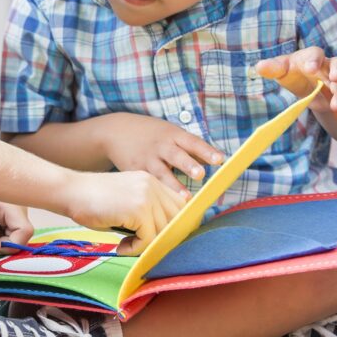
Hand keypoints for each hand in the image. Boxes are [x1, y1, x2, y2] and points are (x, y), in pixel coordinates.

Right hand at [61, 171, 186, 255]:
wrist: (70, 192)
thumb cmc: (93, 202)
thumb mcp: (126, 201)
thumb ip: (147, 211)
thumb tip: (166, 237)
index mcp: (151, 181)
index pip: (180, 205)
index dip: (174, 224)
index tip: (160, 238)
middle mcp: (153, 186)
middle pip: (176, 220)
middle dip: (162, 237)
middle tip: (142, 245)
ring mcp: (146, 196)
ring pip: (163, 232)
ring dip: (146, 245)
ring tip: (126, 245)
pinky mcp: (138, 209)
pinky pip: (148, 239)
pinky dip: (135, 249)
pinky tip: (121, 246)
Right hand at [101, 113, 223, 193]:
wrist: (116, 131)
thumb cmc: (151, 134)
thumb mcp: (169, 132)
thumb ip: (189, 147)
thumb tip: (217, 160)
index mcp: (173, 134)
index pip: (192, 142)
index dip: (206, 151)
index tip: (220, 159)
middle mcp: (161, 146)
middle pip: (177, 155)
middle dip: (189, 165)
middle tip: (200, 174)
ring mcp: (147, 159)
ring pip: (162, 173)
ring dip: (174, 185)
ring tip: (185, 197)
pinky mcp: (136, 170)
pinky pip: (148, 183)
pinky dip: (157, 194)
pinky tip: (164, 205)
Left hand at [254, 46, 336, 119]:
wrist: (306, 85)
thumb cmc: (292, 72)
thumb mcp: (281, 70)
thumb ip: (273, 68)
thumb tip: (259, 67)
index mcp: (311, 57)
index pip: (315, 53)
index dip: (314, 60)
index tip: (310, 68)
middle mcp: (328, 67)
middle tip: (336, 78)